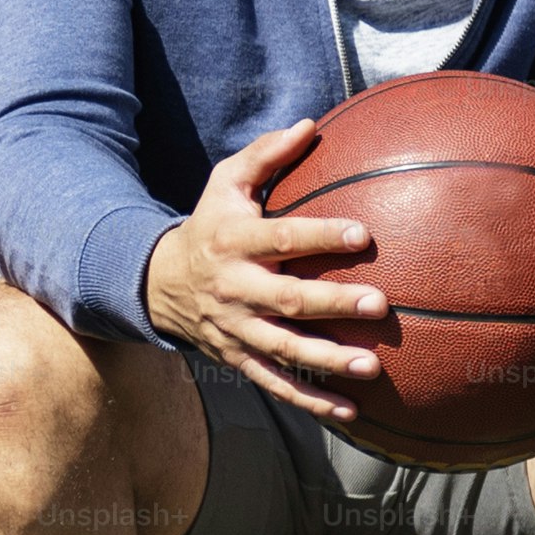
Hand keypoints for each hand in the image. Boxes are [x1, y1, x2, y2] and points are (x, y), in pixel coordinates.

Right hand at [141, 120, 381, 420]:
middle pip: (286, 301)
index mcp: (234, 242)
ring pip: (283, 348)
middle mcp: (234, 289)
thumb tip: (311, 125)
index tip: (363, 234)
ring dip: (326, 360)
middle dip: (332, 304)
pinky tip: (348, 410)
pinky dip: (308, 399)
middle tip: (379, 304)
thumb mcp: (222, 184)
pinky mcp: (237, 358)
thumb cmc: (208, 225)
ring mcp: (234, 329)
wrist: (155, 282)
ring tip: (370, 367)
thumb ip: (264, 156)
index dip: (320, 236)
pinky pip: (274, 382)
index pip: (281, 238)